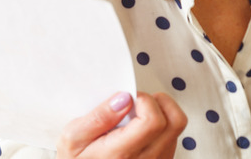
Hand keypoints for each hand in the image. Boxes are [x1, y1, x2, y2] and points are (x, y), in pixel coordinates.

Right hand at [56, 91, 186, 158]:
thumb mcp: (73, 138)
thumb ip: (98, 117)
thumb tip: (124, 98)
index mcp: (123, 153)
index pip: (154, 121)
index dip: (145, 100)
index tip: (129, 98)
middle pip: (175, 122)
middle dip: (159, 101)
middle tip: (139, 102)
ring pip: (177, 128)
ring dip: (163, 112)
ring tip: (138, 114)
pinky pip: (173, 138)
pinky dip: (162, 125)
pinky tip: (141, 128)